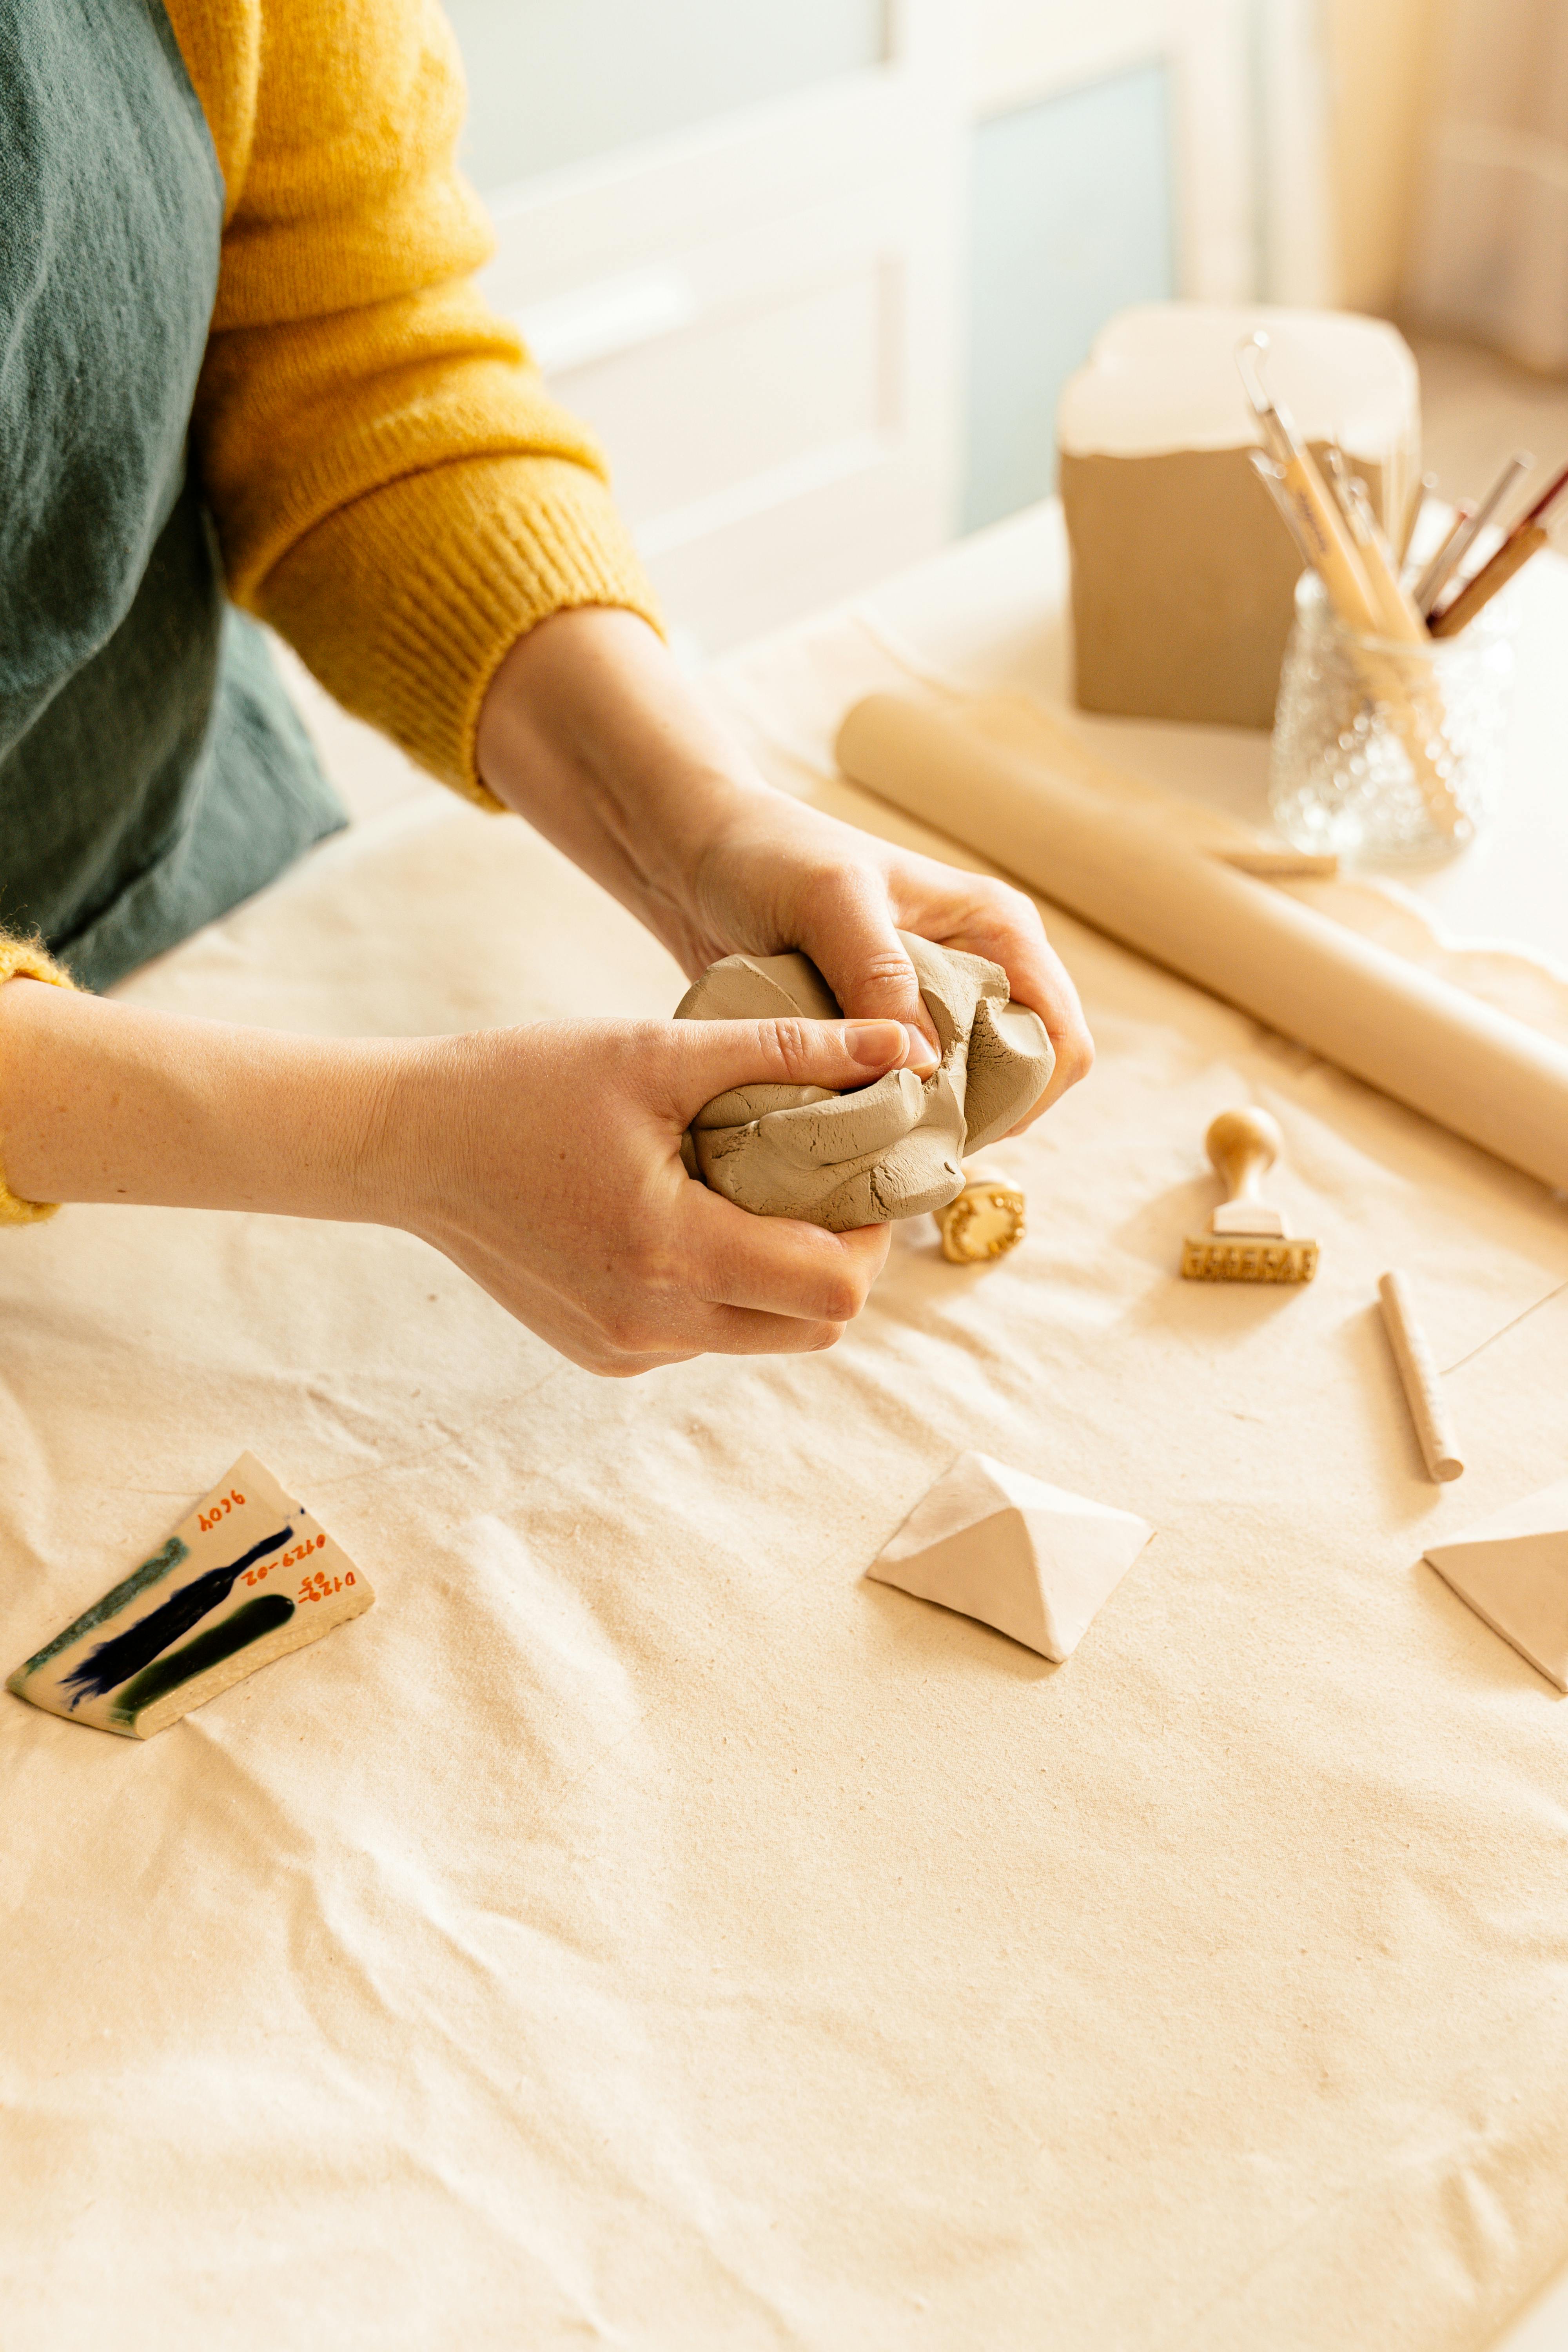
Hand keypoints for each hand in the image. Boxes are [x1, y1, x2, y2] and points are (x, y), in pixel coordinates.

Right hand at [0, 978, 919, 1376]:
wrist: (408, 1142)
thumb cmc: (528, 1082)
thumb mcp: (663, 1051)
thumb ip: (794, 1051)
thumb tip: (908, 1046)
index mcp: (673, 1254)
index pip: (834, 1290)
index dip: (870, 1236)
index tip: (863, 1172)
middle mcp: (654, 1324)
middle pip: (812, 1329)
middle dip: (839, 1262)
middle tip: (827, 1184)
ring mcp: (625, 1349)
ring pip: (760, 1337)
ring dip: (782, 1278)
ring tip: (758, 1192)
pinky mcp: (603, 1353)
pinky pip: (702, 1337)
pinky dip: (722, 1288)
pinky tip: (694, 1218)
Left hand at [683, 794, 1091, 1123]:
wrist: (700, 855)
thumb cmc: (770, 856)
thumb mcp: (829, 903)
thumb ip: (878, 975)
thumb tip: (924, 1067)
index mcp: (997, 931)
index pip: (1059, 1038)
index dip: (1026, 1095)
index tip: (953, 1122)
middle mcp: (980, 972)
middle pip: (1022, 1083)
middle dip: (976, 1122)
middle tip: (903, 1142)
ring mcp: (934, 1007)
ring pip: (970, 1100)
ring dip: (930, 1128)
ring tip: (872, 1141)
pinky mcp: (886, 1034)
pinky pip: (915, 1099)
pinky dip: (891, 1122)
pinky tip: (848, 1131)